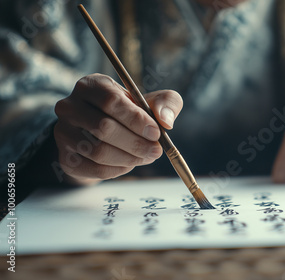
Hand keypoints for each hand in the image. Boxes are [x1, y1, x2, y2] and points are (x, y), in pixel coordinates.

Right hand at [54, 74, 182, 184]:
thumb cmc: (131, 112)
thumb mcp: (151, 101)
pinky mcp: (65, 157)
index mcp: (91, 86)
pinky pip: (94, 168)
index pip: (110, 101)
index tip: (156, 133)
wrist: (103, 133)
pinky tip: (129, 163)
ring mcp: (63, 132)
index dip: (135, 119)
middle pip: (103, 128)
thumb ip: (166, 103)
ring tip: (146, 156)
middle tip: (156, 151)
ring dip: (129, 158)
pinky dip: (117, 169)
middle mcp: (70, 106)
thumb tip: (165, 121)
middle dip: (136, 143)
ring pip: (98, 151)